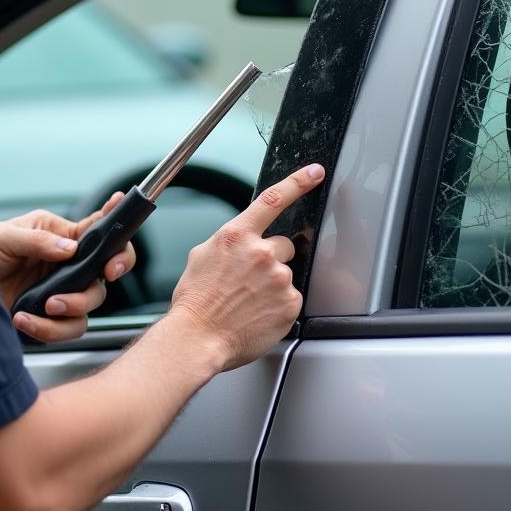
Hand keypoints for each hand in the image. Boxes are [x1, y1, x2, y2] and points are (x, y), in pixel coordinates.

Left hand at [0, 194, 135, 343]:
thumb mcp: (3, 237)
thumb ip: (37, 240)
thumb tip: (69, 248)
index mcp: (58, 236)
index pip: (97, 230)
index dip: (118, 230)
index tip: (123, 233)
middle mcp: (64, 265)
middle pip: (103, 273)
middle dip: (108, 274)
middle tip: (105, 274)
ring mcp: (58, 293)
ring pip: (89, 306)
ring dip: (72, 307)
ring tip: (44, 305)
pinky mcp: (47, 320)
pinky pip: (65, 329)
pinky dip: (47, 329)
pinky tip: (23, 319)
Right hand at [168, 163, 324, 371]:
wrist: (198, 337)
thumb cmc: (196, 301)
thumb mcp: (202, 255)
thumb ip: (229, 241)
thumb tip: (241, 239)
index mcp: (236, 236)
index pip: (273, 199)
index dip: (298, 182)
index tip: (314, 173)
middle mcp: (261, 252)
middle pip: (282, 244)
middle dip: (270, 258)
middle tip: (249, 279)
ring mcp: (278, 278)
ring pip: (285, 273)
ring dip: (272, 284)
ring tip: (248, 301)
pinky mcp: (290, 303)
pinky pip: (290, 298)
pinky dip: (278, 305)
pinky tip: (257, 313)